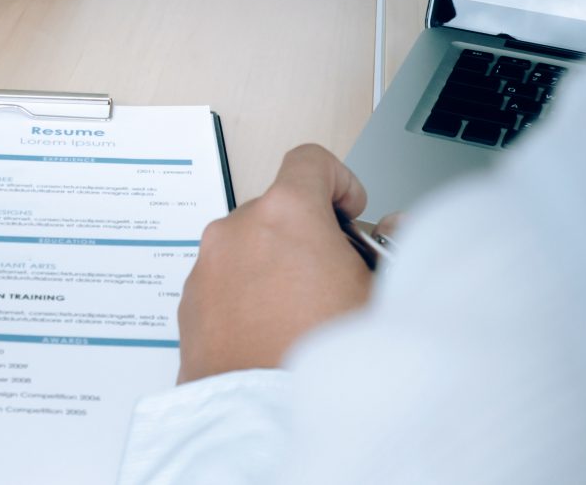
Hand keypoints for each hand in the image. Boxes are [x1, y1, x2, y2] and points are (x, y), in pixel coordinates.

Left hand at [176, 144, 374, 383]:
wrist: (264, 424)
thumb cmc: (324, 363)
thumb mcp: (384, 297)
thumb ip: (394, 248)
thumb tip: (396, 226)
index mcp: (283, 215)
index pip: (309, 161)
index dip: (338, 180)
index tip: (350, 213)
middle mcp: (234, 232)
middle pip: (278, 211)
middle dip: (310, 236)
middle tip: (339, 280)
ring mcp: (206, 269)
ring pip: (249, 249)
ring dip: (276, 268)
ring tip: (307, 317)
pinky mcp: (189, 305)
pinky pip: (225, 283)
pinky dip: (248, 296)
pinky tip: (275, 336)